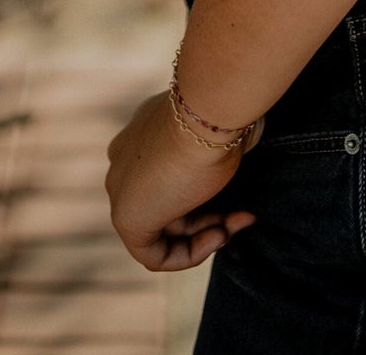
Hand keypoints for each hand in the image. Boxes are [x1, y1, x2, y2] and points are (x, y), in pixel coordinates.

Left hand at [105, 91, 263, 270]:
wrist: (209, 110)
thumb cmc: (221, 114)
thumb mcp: (222, 132)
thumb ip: (219, 144)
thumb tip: (244, 141)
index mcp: (145, 132)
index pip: (171, 177)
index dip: (209, 193)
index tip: (239, 194)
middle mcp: (127, 158)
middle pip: (170, 204)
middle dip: (212, 216)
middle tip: (244, 216)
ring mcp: (121, 187)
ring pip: (165, 228)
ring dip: (208, 234)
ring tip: (237, 224)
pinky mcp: (125, 217)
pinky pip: (153, 254)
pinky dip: (189, 255)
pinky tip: (218, 237)